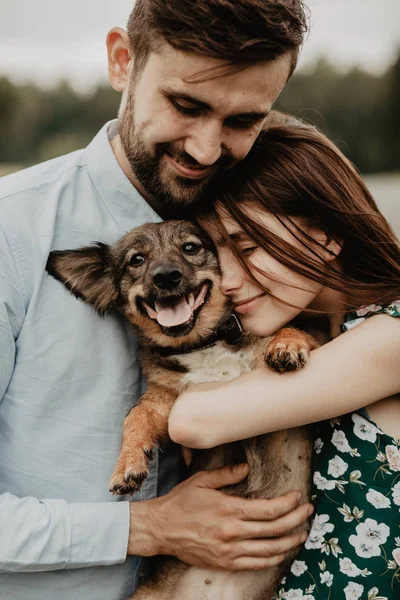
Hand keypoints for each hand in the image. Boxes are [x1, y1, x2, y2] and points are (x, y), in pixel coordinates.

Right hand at [128, 463, 311, 570]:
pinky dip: (273, 558)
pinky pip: (256, 564)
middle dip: (296, 520)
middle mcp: (233, 532)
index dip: (288, 504)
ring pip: (270, 550)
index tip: (298, 497)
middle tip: (309, 512)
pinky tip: (282, 552)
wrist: (161, 529)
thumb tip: (246, 468)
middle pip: (275, 530)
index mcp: (229, 510)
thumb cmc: (181, 502)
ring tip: (302, 533)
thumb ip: (226, 474)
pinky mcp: (225, 563)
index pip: (269, 510)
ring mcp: (230, 551)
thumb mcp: (202, 480)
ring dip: (290, 542)